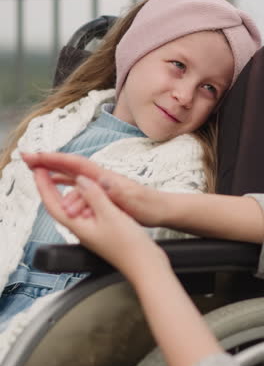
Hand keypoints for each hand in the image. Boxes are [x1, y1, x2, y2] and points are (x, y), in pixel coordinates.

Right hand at [22, 152, 168, 227]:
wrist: (161, 209)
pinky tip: (58, 182)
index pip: (75, 164)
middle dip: (48, 160)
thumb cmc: (147, 205)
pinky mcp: (102, 190)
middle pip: (70, 165)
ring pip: (72, 174)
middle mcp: (100, 176)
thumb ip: (114, 190)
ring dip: (54, 169)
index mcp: (104, 177)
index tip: (36, 156)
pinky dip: (65, 180)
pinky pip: (79, 183)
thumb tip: (95, 180)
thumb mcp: (132, 200)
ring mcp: (101, 183)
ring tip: (35, 167)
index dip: (55, 159)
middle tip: (27, 157)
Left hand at [32, 167, 162, 278]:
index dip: (43, 185)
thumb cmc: (129, 246)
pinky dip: (81, 197)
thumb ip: (94, 196)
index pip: (53, 203)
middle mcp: (81, 229)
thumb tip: (81, 180)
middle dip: (47, 186)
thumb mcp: (110, 215)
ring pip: (71, 207)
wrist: (145, 266)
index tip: (37, 169)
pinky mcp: (102, 229)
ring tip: (58, 176)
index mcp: (79, 226)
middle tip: (43, 168)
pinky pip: (85, 209)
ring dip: (63, 190)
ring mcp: (91, 230)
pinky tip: (87, 193)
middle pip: (58, 205)